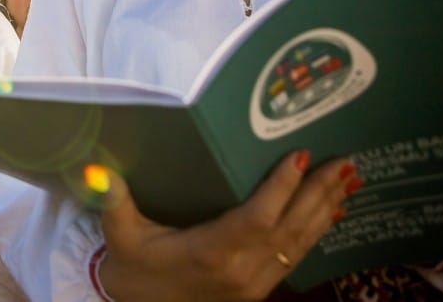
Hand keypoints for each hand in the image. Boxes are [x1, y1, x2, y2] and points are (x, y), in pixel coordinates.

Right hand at [98, 150, 359, 301]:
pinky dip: (316, 232)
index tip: (299, 155)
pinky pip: (295, 257)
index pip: (257, 217)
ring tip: (347, 179)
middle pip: (290, 228)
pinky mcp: (258, 290)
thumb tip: (95, 168)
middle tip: (343, 161)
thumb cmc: (131, 271)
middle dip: (318, 192)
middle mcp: (241, 271)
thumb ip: (112, 200)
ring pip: (299, 243)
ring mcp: (254, 284)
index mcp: (210, 253)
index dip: (282, 187)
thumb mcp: (119, 235)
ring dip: (325, 209)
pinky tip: (331, 213)